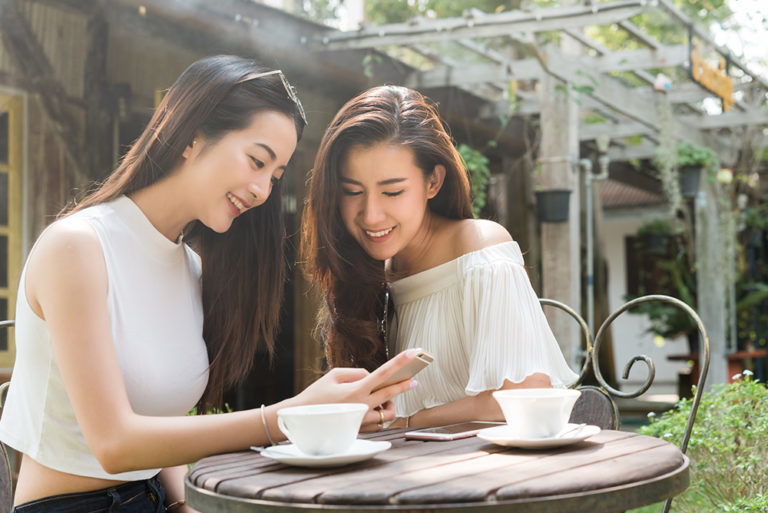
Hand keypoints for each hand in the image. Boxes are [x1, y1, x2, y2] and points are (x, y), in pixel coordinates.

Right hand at [293, 349, 419, 428]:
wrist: (301, 419)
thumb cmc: (316, 395)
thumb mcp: (333, 375)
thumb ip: (357, 372)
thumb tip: (372, 376)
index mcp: (356, 390)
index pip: (383, 373)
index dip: (400, 362)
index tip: (413, 353)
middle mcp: (362, 406)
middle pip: (391, 394)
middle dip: (403, 385)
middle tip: (412, 380)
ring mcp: (362, 421)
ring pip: (388, 413)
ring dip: (389, 404)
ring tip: (382, 400)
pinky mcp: (360, 431)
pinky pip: (379, 424)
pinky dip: (379, 416)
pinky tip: (372, 410)